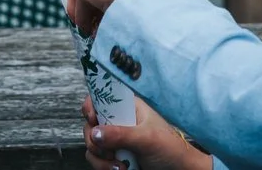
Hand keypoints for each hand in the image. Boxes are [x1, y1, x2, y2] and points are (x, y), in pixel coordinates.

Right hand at [83, 95, 210, 169]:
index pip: (100, 98)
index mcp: (127, 108)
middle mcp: (119, 123)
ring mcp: (116, 141)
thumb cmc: (171, 149)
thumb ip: (121, 134)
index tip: (92, 119)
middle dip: (95, 140)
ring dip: (100, 158)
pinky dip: (104, 167)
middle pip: (91, 125)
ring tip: (118, 166)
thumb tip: (95, 132)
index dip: (91, 107)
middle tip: (107, 150)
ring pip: (92, 145)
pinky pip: (98, 160)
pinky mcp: (115, 157)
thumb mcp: (147, 138)